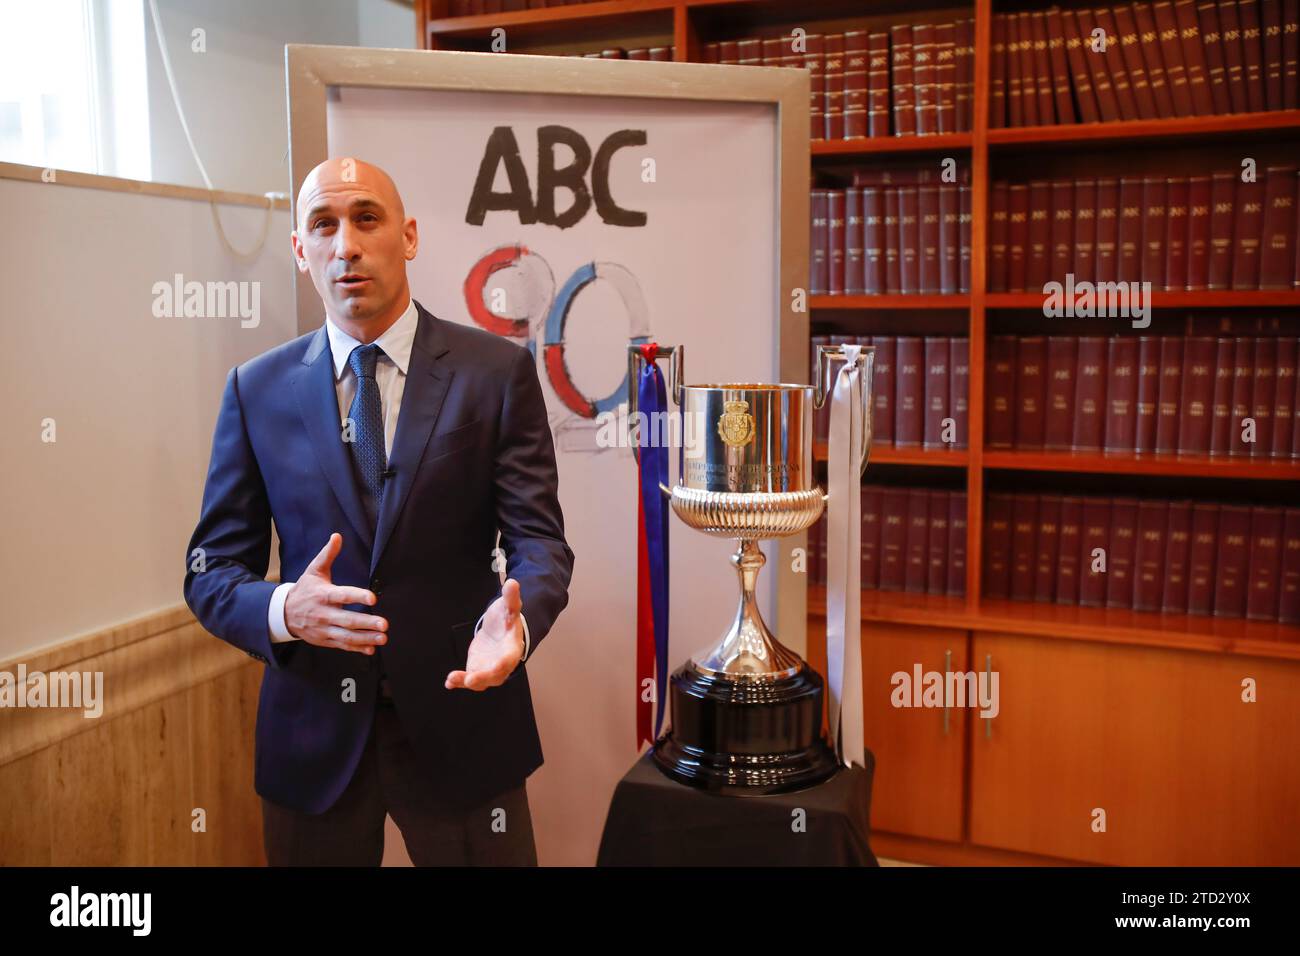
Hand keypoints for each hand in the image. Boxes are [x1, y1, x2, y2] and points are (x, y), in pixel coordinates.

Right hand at [284, 533, 387, 654]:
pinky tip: (371, 648)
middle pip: (347, 620)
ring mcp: (324, 629)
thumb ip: (327, 554)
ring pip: (346, 636)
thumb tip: (337, 536)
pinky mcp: (324, 640)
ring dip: (365, 638)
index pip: (343, 595)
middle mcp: (324, 614)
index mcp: (323, 595)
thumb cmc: (304, 589)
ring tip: (383, 638)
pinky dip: (356, 648)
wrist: (283, 613)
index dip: (358, 597)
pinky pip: (342, 645)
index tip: (373, 598)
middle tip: (384, 624)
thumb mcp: (314, 570)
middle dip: (366, 623)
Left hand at [446, 578, 523, 690]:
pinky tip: (449, 682)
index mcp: (512, 649)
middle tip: (469, 680)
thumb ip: (511, 598)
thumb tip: (512, 583)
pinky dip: (459, 681)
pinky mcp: (476, 669)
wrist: (501, 631)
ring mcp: (488, 669)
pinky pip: (468, 679)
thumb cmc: (507, 620)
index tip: (495, 667)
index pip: (508, 659)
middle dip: (482, 678)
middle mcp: (501, 664)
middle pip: (494, 676)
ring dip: (466, 681)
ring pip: (479, 681)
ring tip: (452, 678)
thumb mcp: (509, 607)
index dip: (502, 664)